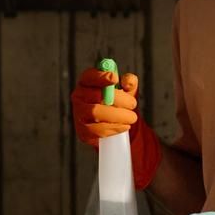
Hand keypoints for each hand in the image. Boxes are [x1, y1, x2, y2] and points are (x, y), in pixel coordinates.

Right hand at [71, 66, 161, 190]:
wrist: (126, 138)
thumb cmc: (126, 111)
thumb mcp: (130, 96)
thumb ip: (129, 86)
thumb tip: (129, 79)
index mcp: (89, 86)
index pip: (88, 76)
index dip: (99, 76)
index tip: (115, 79)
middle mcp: (80, 101)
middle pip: (93, 97)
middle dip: (115, 101)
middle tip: (134, 106)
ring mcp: (80, 119)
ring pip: (93, 114)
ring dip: (115, 116)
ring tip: (131, 119)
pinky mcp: (84, 135)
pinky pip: (94, 132)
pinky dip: (110, 130)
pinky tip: (122, 130)